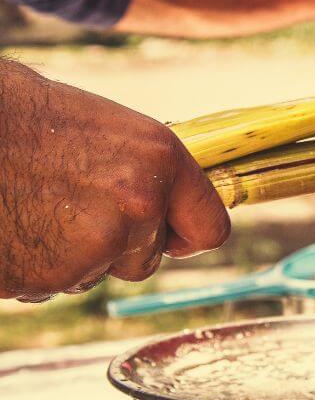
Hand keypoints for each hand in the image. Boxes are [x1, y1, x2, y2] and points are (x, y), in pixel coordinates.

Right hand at [0, 62, 229, 300]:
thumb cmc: (15, 114)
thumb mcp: (99, 125)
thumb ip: (136, 167)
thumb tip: (160, 197)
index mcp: (160, 157)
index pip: (210, 226)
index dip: (188, 235)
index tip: (173, 236)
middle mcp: (141, 204)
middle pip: (148, 257)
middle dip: (118, 244)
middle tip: (69, 206)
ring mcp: (96, 245)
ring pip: (97, 271)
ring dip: (73, 255)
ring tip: (32, 207)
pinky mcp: (49, 276)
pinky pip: (52, 285)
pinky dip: (33, 266)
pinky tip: (11, 227)